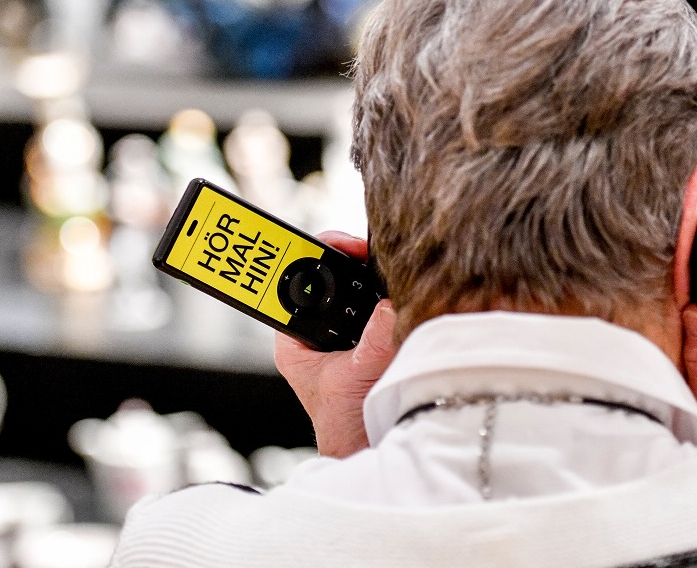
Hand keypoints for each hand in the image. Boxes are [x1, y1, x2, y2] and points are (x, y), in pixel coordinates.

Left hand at [273, 232, 398, 457]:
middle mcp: (314, 330)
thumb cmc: (346, 424)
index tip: (345, 247)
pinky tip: (402, 292)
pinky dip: (389, 298)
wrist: (364, 449)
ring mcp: (340, 333)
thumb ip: (377, 338)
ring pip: (354, 290)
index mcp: (295, 336)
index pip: (296, 279)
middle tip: (372, 254)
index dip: (317, 254)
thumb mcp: (359, 375)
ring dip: (373, 281)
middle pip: (328, 278)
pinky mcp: (366, 337)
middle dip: (352, 263)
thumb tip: (393, 305)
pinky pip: (376, 307)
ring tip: (390, 271)